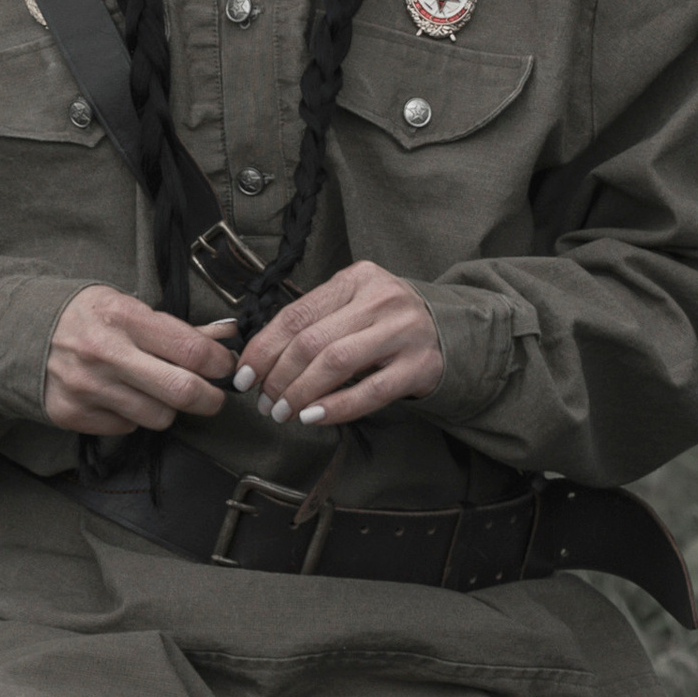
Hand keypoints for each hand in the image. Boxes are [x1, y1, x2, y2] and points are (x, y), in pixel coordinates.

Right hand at [43, 288, 233, 437]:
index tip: (223, 366)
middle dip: (209, 398)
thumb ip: (176, 328)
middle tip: (212, 395)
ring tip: (154, 391)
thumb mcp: (126, 307)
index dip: (219, 362)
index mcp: (123, 318)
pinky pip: (127, 428)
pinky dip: (132, 417)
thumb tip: (225, 335)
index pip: (191, 350)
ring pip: (159, 417)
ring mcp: (88, 388)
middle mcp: (105, 354)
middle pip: (182, 391)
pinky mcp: (73, 415)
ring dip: (166, 408)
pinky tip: (119, 396)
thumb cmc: (83, 317)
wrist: (17, 333)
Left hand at [230, 263, 443, 428]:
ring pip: (337, 363)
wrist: (452, 331)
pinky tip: (313, 417)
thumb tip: (259, 357)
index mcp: (356, 279)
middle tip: (265, 402)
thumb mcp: (354, 305)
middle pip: (312, 340)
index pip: (296, 314)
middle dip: (279, 376)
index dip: (264, 348)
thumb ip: (315, 321)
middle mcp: (381, 300)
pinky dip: (336, 407)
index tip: (244, 374)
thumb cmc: (387, 321)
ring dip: (301, 392)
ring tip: (284, 412)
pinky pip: (370, 391)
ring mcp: (403, 332)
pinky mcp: (420, 366)